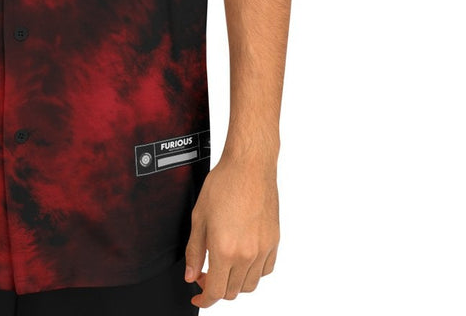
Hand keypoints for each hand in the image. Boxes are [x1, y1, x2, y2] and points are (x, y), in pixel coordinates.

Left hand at [183, 154, 279, 306]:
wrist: (249, 167)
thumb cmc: (223, 185)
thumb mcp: (199, 217)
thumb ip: (194, 251)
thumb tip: (191, 275)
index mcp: (225, 250)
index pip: (216, 292)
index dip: (204, 299)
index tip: (197, 296)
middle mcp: (247, 254)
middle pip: (233, 291)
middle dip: (216, 289)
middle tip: (205, 274)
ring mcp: (263, 249)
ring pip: (250, 285)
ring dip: (235, 283)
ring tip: (223, 266)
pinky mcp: (274, 242)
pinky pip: (265, 270)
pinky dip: (253, 272)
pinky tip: (242, 259)